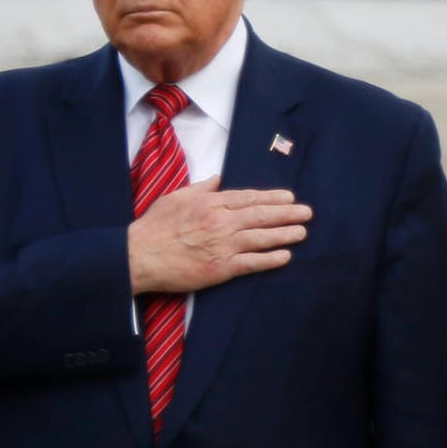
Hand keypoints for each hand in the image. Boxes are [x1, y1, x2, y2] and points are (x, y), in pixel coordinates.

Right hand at [127, 175, 311, 293]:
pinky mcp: (220, 268)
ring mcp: (222, 245)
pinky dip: (270, 259)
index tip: (289, 198)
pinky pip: (252, 262)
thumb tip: (217, 179)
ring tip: (302, 232)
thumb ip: (200, 188)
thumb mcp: (175, 197)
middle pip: (261, 215)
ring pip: (261, 237)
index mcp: (210, 203)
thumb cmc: (154, 227)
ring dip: (285, 234)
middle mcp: (220, 221)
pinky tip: (285, 257)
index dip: (272, 198)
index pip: (248, 198)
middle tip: (307, 212)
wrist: (139, 256)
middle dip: (287, 213)